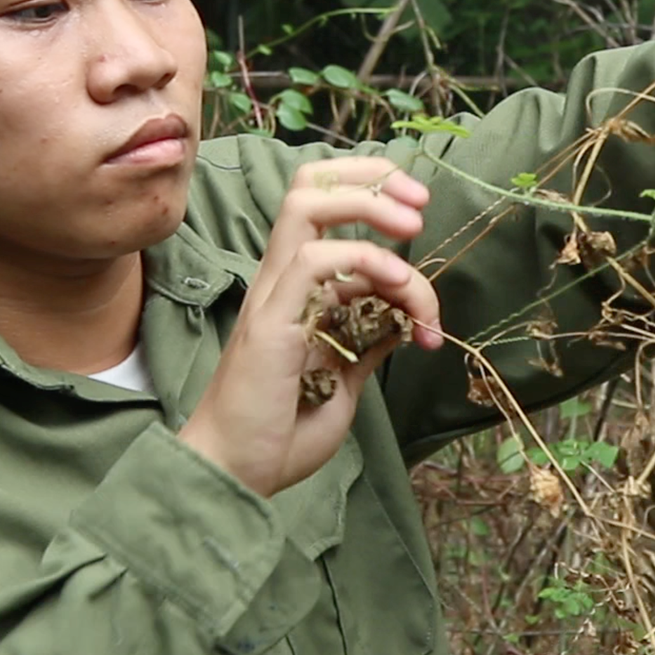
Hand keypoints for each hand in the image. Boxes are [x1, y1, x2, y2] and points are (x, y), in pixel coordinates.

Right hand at [178, 157, 443, 497]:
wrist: (235, 474)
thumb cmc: (281, 433)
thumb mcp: (344, 380)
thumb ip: (368, 343)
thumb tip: (403, 320)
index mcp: (297, 288)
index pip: (323, 205)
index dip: (372, 192)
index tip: (419, 214)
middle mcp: (280, 280)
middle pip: (310, 185)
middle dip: (372, 180)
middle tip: (419, 208)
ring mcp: (272, 297)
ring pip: (307, 205)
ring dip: (373, 211)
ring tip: (414, 236)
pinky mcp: (271, 323)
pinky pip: (311, 261)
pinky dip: (363, 260)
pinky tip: (394, 291)